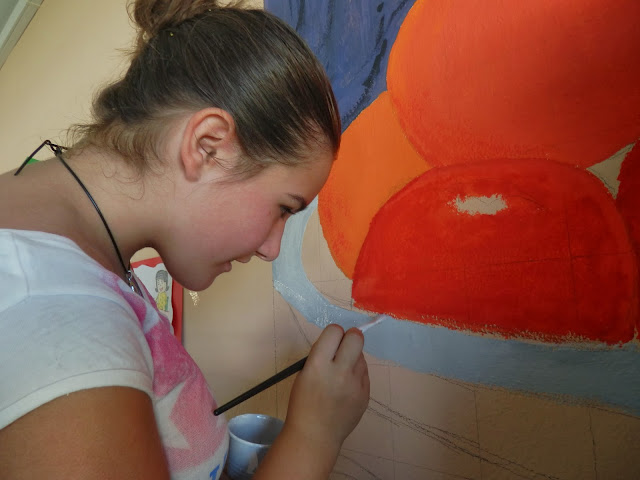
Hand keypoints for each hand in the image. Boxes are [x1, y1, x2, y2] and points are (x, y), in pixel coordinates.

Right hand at [284, 324, 369, 450]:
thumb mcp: (304, 373)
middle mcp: (340, 371)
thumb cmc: (303, 403)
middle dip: (350, 338)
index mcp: (318, 364)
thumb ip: (321, 355)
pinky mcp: (366, 394)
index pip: (335, 330)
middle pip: (356, 337)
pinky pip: (364, 373)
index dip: (333, 333)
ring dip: (353, 358)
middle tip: (343, 347)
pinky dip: (356, 375)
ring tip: (341, 374)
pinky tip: (346, 388)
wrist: (315, 435)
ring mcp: (356, 384)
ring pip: (361, 356)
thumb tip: (337, 342)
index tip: (331, 341)